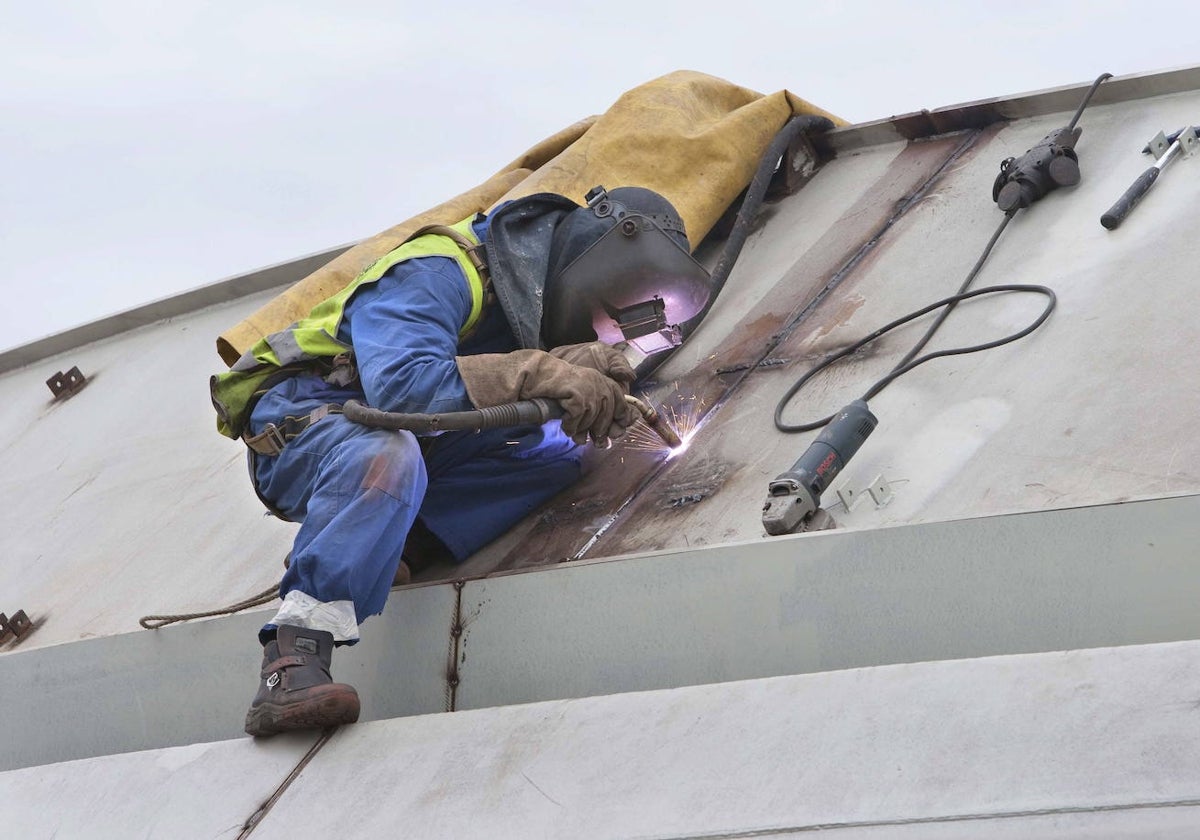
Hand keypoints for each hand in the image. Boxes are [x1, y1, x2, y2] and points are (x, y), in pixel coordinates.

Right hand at [457, 350, 637, 445]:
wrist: (538, 377)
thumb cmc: (559, 389)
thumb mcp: (583, 396)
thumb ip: (597, 411)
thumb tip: (607, 437)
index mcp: (602, 380)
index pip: (621, 400)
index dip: (621, 417)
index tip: (619, 429)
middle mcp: (598, 382)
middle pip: (608, 414)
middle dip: (600, 430)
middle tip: (592, 440)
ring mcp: (588, 387)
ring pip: (592, 418)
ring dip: (582, 428)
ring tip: (574, 433)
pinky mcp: (576, 394)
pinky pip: (578, 418)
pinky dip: (571, 425)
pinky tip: (565, 426)